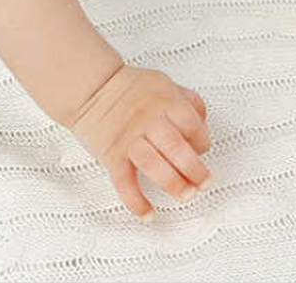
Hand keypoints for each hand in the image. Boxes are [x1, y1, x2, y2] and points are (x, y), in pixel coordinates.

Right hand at [66, 64, 212, 220]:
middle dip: (195, 171)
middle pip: (178, 149)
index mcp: (166, 101)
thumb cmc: (129, 87)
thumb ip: (187, 100)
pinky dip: (136, 202)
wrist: (91, 87)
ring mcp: (130, 139)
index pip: (194, 126)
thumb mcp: (164, 82)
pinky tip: (148, 213)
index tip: (201, 151)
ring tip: (185, 195)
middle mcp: (150, 120)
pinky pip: (124, 183)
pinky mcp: (113, 155)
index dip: (202, 141)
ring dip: (173, 184)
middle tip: (203, 183)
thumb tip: (203, 123)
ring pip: (155, 166)